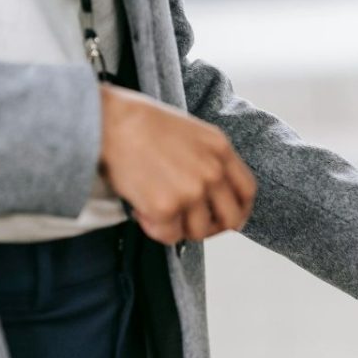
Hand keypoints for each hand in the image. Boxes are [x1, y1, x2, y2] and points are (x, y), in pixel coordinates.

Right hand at [98, 84, 257, 243]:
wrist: (110, 121)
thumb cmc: (141, 123)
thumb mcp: (191, 133)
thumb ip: (208, 160)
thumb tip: (210, 194)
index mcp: (221, 150)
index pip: (247, 191)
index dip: (239, 211)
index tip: (224, 218)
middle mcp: (212, 172)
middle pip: (231, 219)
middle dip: (213, 229)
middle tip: (191, 226)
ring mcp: (192, 191)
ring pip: (198, 232)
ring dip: (178, 227)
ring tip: (156, 209)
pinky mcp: (166, 207)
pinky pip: (168, 236)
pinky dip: (153, 228)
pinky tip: (140, 209)